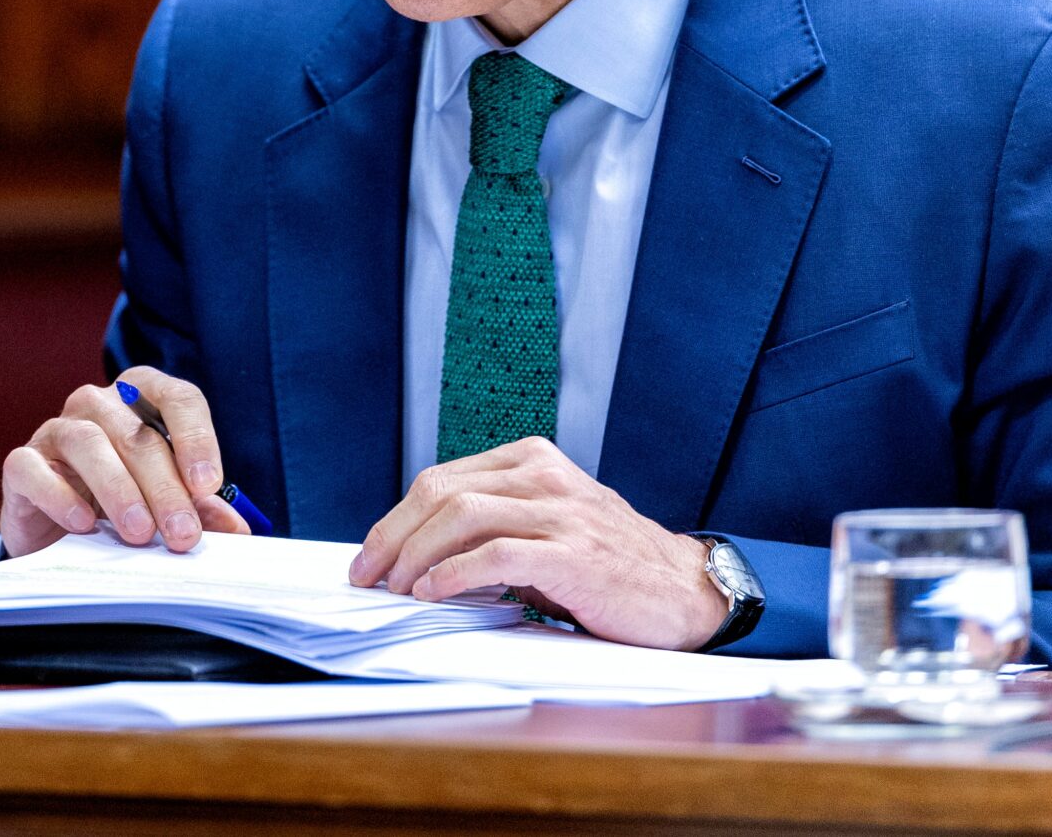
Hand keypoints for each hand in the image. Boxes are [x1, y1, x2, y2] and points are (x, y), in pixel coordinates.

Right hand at [0, 365, 252, 557]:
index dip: (196, 438)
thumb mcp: (164, 502)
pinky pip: (34, 468)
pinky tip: (83, 524)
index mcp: (142, 399)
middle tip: (182, 534)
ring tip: (139, 533)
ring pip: (89, 443)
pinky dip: (60, 495)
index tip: (208, 485)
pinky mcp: (22, 463)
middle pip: (138, 433)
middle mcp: (99, 404)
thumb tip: (237, 531)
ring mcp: (56, 430)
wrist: (57, 530)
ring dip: (119, 491)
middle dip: (165, 487)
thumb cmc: (119, 502)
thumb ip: (199, 508)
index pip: (178, 397)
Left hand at [346, 437, 730, 650]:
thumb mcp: (549, 523)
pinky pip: (496, 555)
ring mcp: (560, 511)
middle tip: (367, 575)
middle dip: (392, 536)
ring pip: (461, 517)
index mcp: (531, 459)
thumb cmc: (609, 563)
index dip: (396, 518)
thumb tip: (419, 554)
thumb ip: (495, 522)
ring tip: (396, 588)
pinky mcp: (572, 553)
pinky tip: (433, 593)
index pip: (440, 479)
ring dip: (414, 555)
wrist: (683, 589)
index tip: (371, 555)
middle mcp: (543, 474)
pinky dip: (454, 574)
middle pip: (441, 492)